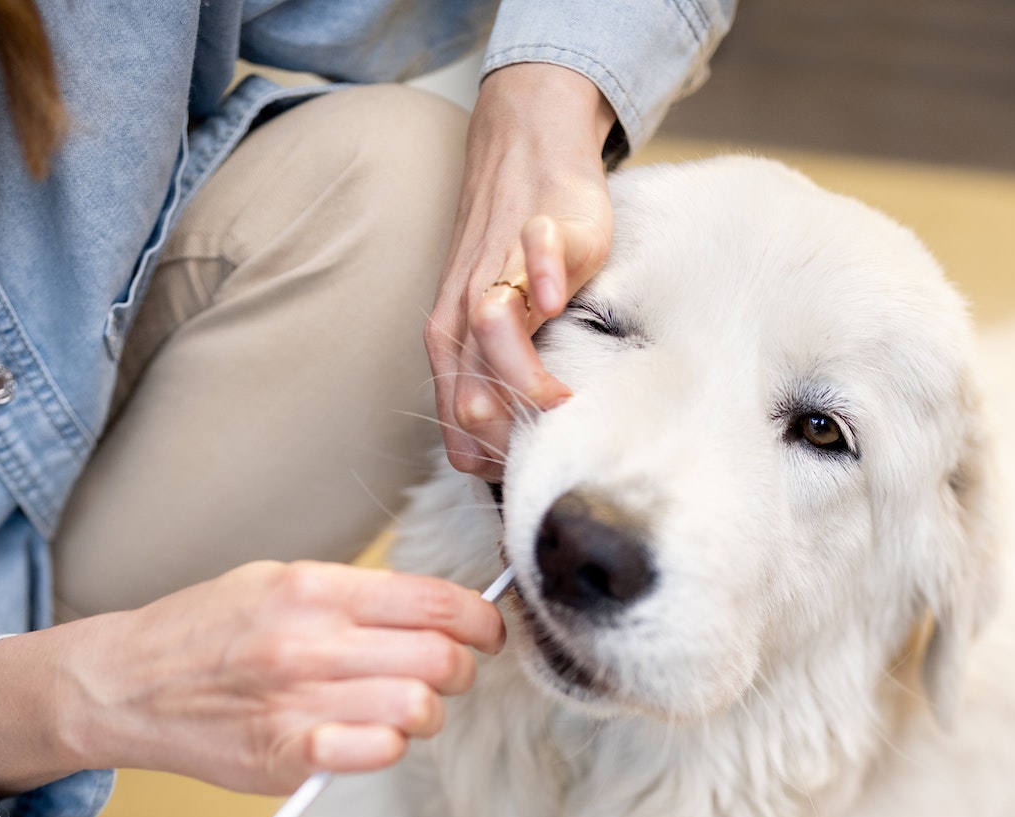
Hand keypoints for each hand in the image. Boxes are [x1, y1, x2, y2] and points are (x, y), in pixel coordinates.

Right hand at [0, 559, 505, 797]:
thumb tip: (434, 609)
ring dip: (425, 713)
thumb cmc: (206, 633)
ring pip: (419, 708)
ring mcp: (298, 699)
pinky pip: (377, 752)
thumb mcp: (274, 582)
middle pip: (440, 658)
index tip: (487, 633)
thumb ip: (352, 596)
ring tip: (402, 709)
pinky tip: (369, 738)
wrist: (123, 684)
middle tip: (446, 676)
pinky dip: (387, 746)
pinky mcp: (286, 754)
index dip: (479, 621)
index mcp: (313, 587)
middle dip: (460, 671)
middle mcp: (309, 640)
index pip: (433, 601)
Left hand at [427, 63, 615, 480]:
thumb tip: (504, 457)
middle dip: (509, 430)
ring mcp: (501, 266)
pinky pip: (535, 249)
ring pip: (491, 327)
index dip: (493, 458)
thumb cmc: (518, 253)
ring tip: (563, 399)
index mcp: (451, 344)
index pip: (458, 426)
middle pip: (471, 388)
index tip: (531, 467)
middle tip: (551, 444)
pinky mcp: (542, 224)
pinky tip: (555, 301)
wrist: (526, 151)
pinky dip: (541, 274)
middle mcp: (464, 311)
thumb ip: (495, 383)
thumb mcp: (498, 327)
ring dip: (522, 372)